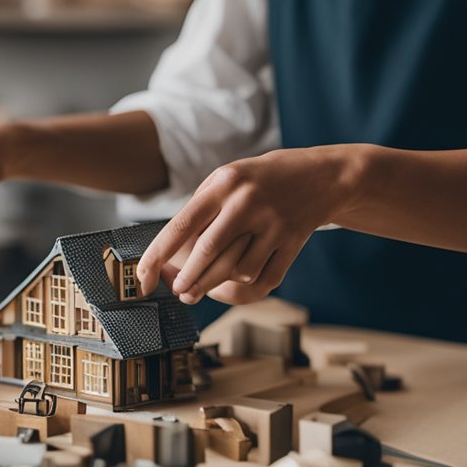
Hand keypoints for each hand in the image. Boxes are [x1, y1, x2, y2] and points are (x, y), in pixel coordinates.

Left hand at [136, 146, 361, 304]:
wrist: (323, 175)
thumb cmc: (261, 179)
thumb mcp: (227, 179)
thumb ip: (199, 210)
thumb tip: (170, 254)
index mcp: (223, 184)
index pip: (180, 226)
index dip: (157, 257)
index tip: (143, 279)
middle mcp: (247, 202)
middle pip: (206, 254)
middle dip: (186, 280)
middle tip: (177, 291)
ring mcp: (273, 223)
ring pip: (236, 271)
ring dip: (215, 287)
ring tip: (202, 288)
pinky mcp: (293, 241)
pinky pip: (265, 279)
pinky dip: (245, 288)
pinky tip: (232, 286)